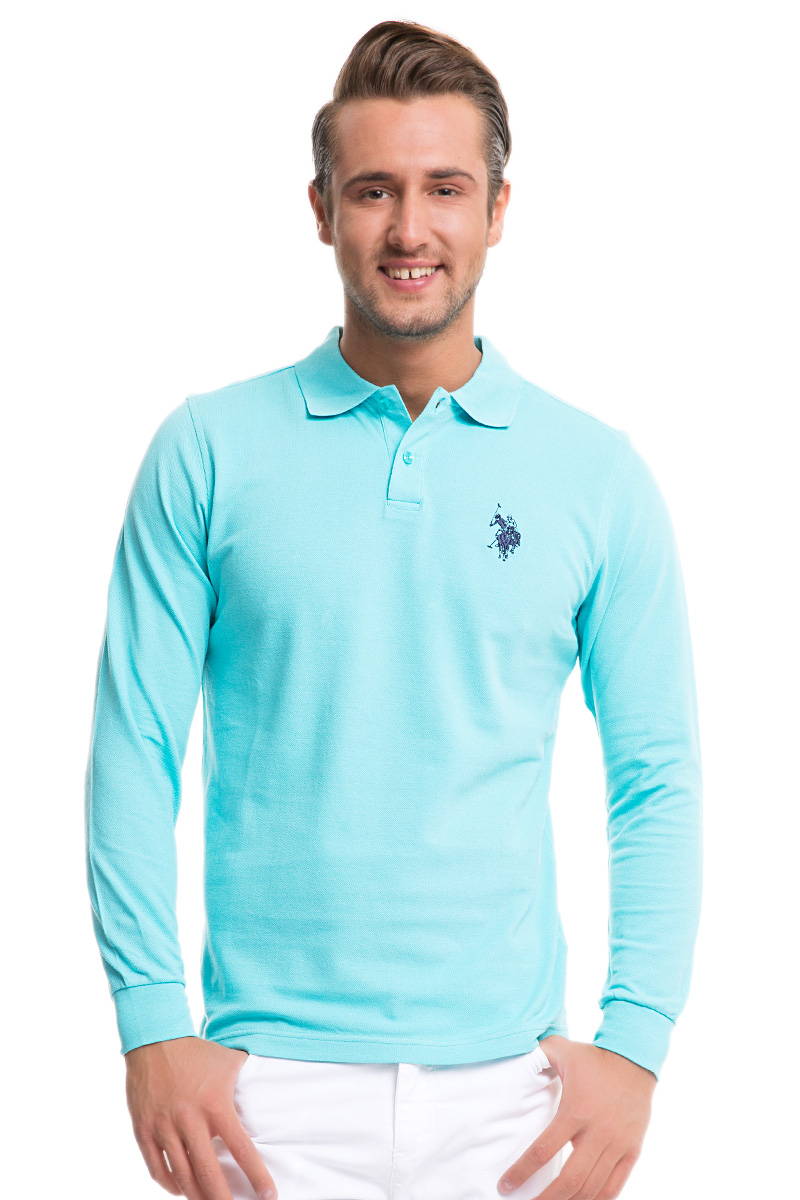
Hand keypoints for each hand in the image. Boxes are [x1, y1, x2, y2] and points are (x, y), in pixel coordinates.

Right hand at [125, 1035, 277, 1199]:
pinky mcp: (143, 1130)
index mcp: (215, 1104)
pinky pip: (157, 1169)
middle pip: (209, 1174)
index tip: (269, 1195)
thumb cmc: (197, 1052)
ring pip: (182, 1177)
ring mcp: (164, 1127)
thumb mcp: (230, 1062)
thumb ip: (247, 1083)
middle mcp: (189, 1119)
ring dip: (198, 1196)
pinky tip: (182, 1189)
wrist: (154, 1039)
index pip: (241, 1149)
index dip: (256, 1176)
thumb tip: (270, 1093)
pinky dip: (171, 1185)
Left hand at [496, 1035, 656, 1198]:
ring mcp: (617, 1145)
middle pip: (569, 1181)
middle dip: (545, 1199)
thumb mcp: (562, 1049)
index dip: (521, 1172)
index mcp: (575, 1111)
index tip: (505, 1185)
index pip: (543, 1150)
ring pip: (592, 1188)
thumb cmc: (594, 1058)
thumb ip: (537, 1053)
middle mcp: (597, 1133)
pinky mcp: (632, 1151)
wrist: (635, 1060)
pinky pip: (615, 1186)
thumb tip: (513, 1053)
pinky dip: (597, 1199)